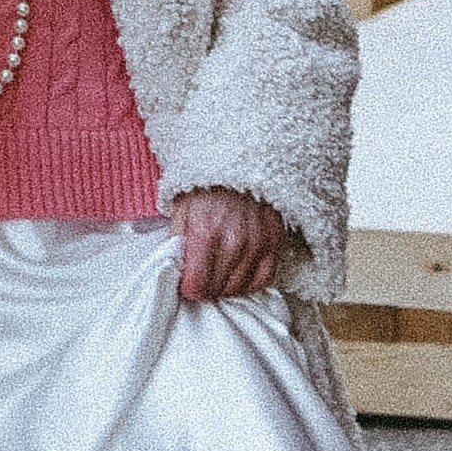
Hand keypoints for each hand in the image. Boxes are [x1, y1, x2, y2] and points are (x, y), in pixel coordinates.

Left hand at [173, 188, 295, 304]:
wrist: (239, 161)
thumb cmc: (206, 186)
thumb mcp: (180, 210)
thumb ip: (177, 244)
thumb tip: (176, 271)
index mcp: (205, 233)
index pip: (196, 285)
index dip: (189, 288)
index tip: (188, 282)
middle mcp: (234, 241)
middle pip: (216, 289)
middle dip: (206, 286)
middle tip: (202, 275)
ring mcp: (257, 243)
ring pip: (239, 288)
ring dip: (226, 286)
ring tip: (219, 272)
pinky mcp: (274, 242)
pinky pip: (263, 279)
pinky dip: (250, 282)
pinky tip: (240, 274)